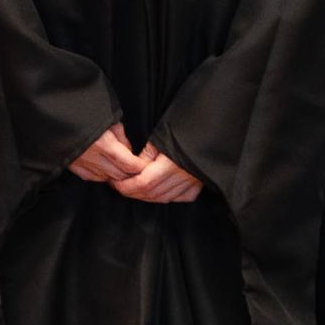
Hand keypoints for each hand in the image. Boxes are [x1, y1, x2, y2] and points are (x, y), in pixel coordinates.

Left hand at [71, 124, 203, 204]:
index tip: (115, 183)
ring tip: (133, 190)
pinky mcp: (199, 183)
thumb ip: (146, 153)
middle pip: (152, 193)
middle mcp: (182, 176)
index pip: (143, 183)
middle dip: (133, 192)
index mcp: (171, 164)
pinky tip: (158, 193)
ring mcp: (192, 182)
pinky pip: (181, 197)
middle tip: (120, 187)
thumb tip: (134, 167)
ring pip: (164, 197)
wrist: (209, 127)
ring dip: (147, 197)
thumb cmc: (183, 127)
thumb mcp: (160, 135)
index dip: (126, 186)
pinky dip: (167, 197)